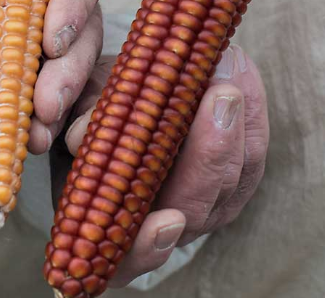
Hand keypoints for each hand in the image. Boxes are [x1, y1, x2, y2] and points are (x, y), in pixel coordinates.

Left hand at [0, 0, 118, 153]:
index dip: (78, 0)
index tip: (49, 39)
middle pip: (89, 25)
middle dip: (70, 68)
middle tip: (45, 104)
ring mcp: (58, 33)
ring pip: (78, 68)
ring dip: (60, 102)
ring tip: (35, 133)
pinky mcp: (42, 71)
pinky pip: (57, 97)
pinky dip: (44, 122)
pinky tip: (26, 142)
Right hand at [50, 45, 269, 286]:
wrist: (121, 114)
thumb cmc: (89, 125)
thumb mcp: (71, 118)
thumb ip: (78, 128)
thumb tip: (81, 136)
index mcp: (111, 229)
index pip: (129, 257)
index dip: (148, 247)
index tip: (166, 221)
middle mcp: (163, 230)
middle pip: (194, 207)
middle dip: (210, 153)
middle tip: (217, 96)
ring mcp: (205, 209)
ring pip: (233, 178)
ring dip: (236, 122)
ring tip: (228, 69)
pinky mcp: (236, 181)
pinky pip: (253, 152)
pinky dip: (251, 107)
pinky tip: (239, 67)